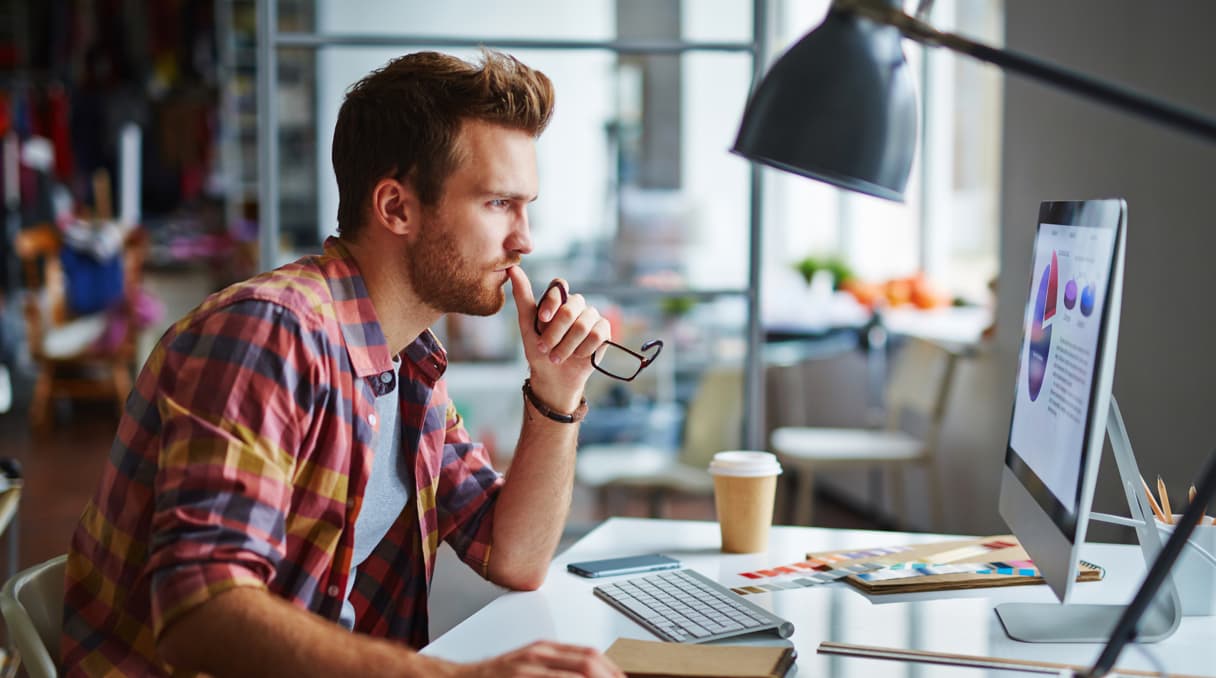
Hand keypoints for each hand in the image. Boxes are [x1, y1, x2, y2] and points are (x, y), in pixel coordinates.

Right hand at [452, 640, 624, 677]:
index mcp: (545, 650)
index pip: (590, 655)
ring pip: (577, 672)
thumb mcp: (528, 669)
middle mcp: (539, 655)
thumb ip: (555, 671)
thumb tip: (587, 675)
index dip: (612, 670)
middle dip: (610, 677)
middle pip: (588, 662)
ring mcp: (528, 668)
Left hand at [508, 266, 610, 409]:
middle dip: (556, 332)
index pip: (560, 285)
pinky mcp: (604, 331)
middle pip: (570, 308)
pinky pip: (597, 334)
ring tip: (558, 357)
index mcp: (559, 298)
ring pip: (583, 325)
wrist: (553, 376)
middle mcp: (576, 305)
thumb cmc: (538, 350)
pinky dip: (583, 349)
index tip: (542, 320)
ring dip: (567, 346)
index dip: (552, 302)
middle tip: (546, 348)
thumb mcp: (526, 324)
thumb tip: (513, 268)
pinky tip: (577, 356)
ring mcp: (591, 317)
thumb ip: (523, 296)